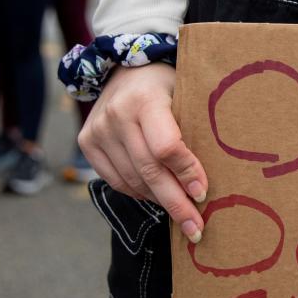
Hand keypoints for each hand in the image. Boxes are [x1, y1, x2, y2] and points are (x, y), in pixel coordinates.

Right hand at [78, 64, 209, 241]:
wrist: (126, 68)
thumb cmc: (169, 85)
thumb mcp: (187, 95)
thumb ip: (195, 129)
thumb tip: (211, 180)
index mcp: (145, 99)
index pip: (166, 147)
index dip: (186, 174)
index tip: (203, 194)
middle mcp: (116, 115)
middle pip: (149, 171)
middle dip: (176, 204)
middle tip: (196, 229)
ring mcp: (97, 130)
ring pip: (132, 180)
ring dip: (159, 201)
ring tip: (182, 215)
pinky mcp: (86, 142)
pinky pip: (116, 180)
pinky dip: (139, 193)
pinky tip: (158, 197)